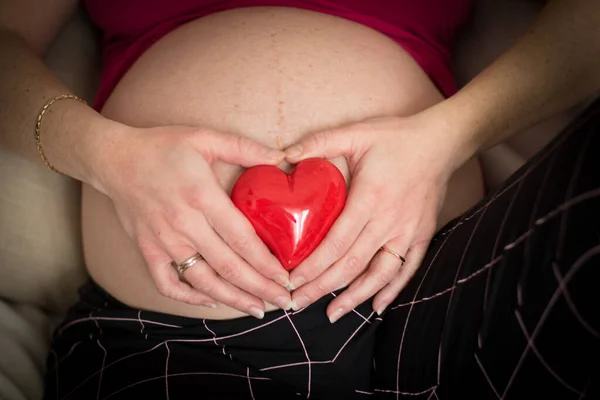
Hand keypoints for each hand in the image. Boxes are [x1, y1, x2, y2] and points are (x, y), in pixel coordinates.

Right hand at [92, 124, 292, 317]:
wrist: (114, 158)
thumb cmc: (162, 147)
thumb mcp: (205, 137)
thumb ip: (245, 147)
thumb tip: (281, 157)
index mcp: (201, 196)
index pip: (242, 239)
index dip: (266, 263)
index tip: (286, 277)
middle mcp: (183, 224)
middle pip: (228, 266)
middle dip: (260, 288)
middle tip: (284, 301)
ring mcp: (163, 241)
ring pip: (203, 281)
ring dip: (232, 299)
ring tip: (257, 309)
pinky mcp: (147, 250)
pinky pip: (168, 283)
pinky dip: (189, 297)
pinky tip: (211, 300)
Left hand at [284, 115, 465, 321]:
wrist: (442, 142)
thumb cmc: (396, 137)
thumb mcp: (356, 132)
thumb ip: (319, 142)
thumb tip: (285, 154)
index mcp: (369, 198)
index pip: (336, 243)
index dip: (312, 266)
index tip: (292, 281)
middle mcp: (389, 221)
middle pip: (351, 265)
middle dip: (321, 288)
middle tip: (297, 304)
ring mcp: (408, 232)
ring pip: (379, 274)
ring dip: (354, 297)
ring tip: (331, 314)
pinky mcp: (422, 235)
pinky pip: (407, 269)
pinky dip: (393, 290)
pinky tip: (376, 306)